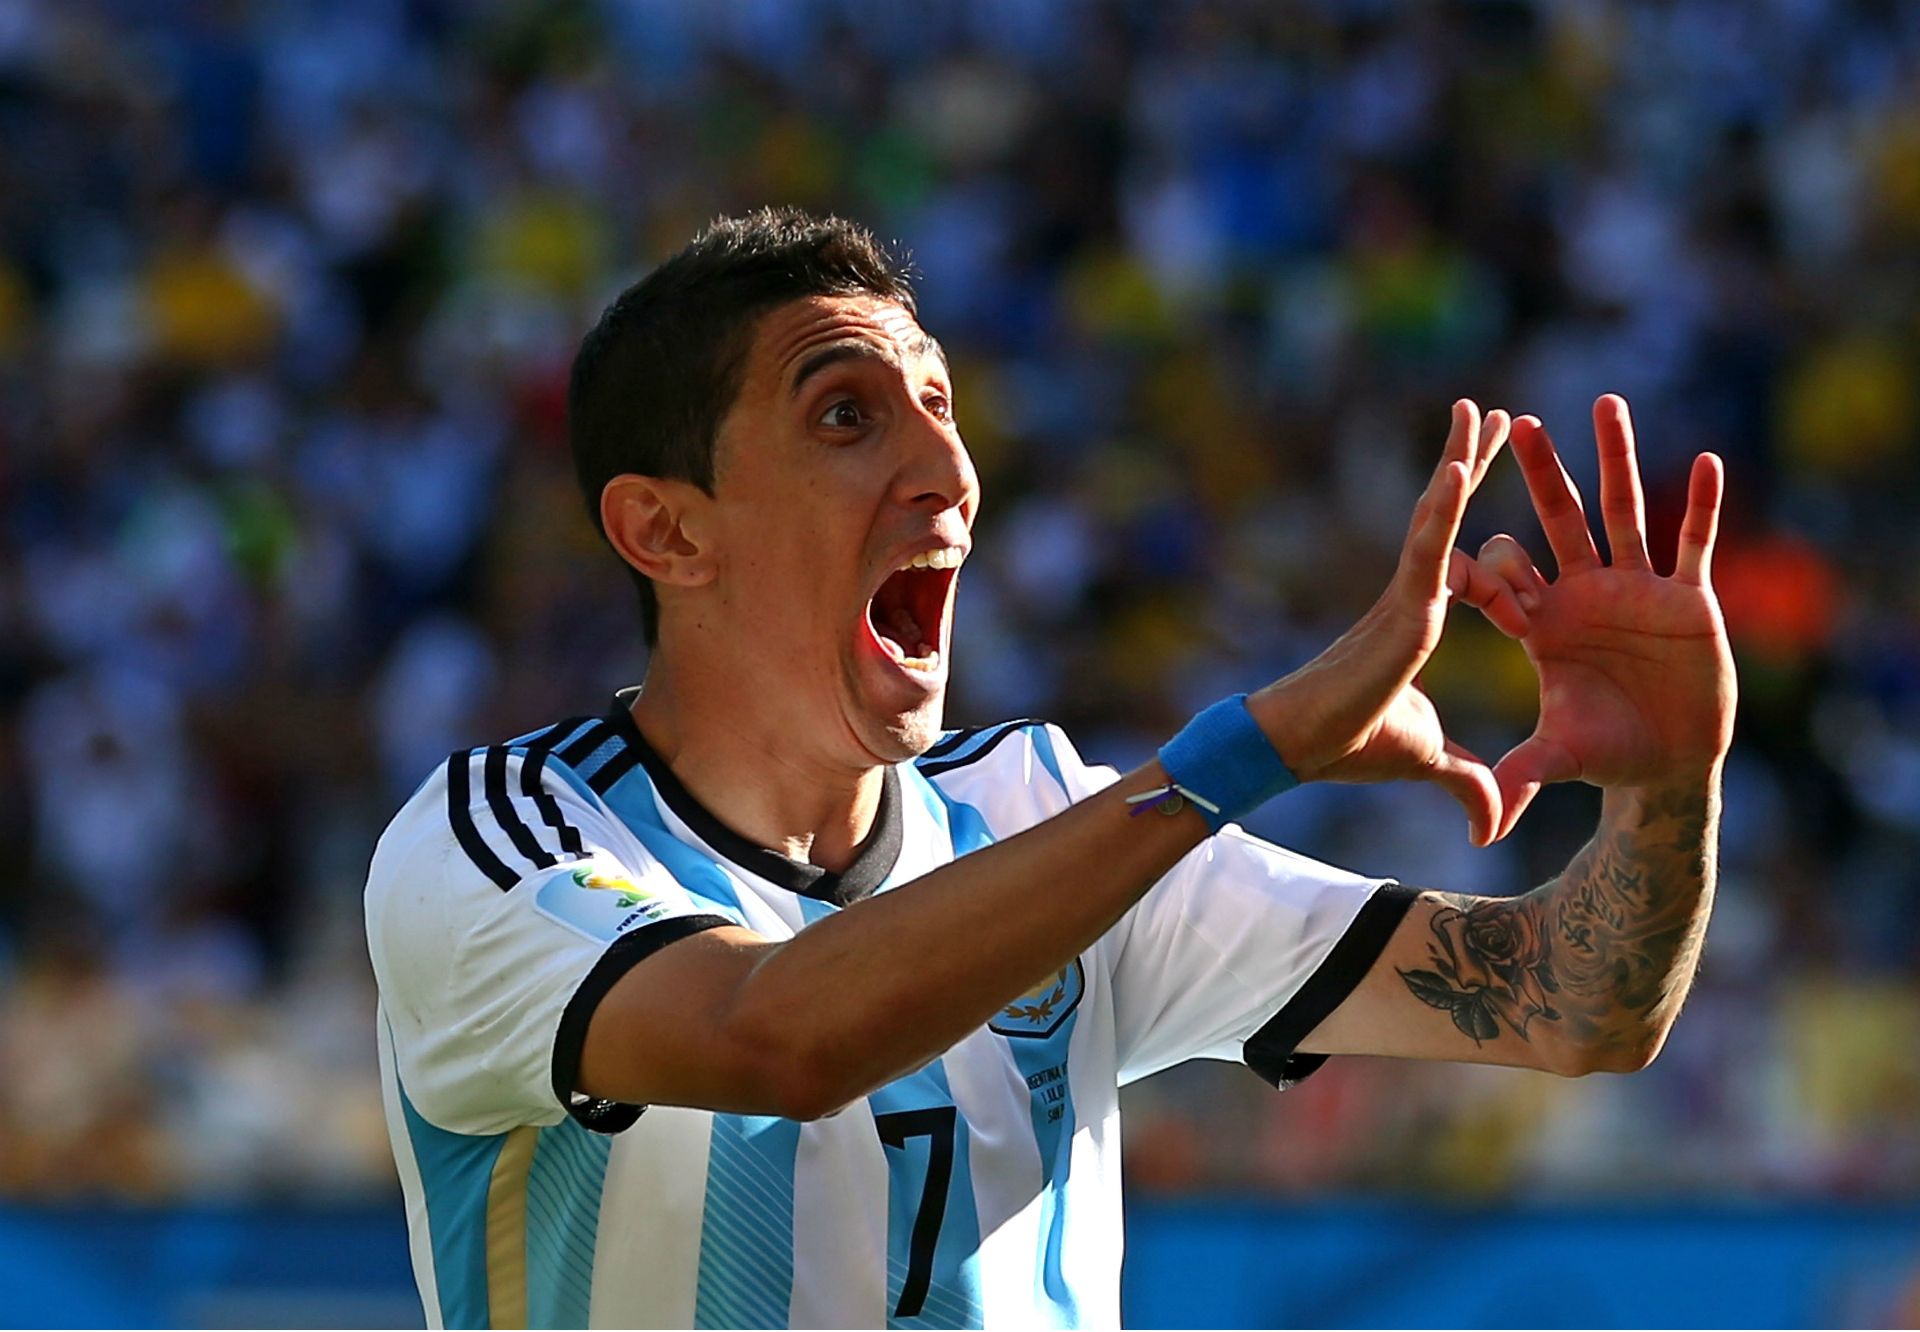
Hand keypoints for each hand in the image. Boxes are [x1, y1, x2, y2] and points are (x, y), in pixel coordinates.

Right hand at [1249, 400, 1523, 846]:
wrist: (1298, 749)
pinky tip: (1463, 461)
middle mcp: (1414, 597)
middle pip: (1447, 516)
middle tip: (1490, 413)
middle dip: (1470, 463)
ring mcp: (1406, 597)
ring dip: (1460, 460)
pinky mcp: (1400, 607)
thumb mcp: (1430, 761)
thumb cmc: (1348, 746)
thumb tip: (1497, 825)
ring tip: (1477, 409)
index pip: (1457, 554)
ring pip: (1437, 515)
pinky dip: (1446, 504)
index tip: (1488, 479)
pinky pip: (1429, 545)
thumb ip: (1469, 781)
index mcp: (1420, 621)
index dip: (1473, 514)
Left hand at [1476, 395, 1735, 840]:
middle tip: (1517, 423)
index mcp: (1543, 625)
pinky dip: (1701, 506)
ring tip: (1606, 405)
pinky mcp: (1688, 599)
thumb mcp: (1561, 758)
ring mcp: (1636, 590)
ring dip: (1616, 459)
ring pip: (1623, 512)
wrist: (1670, 762)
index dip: (1482, 568)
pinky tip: (1707, 462)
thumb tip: (1484, 822)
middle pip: (1558, 521)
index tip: (1456, 548)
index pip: (1502, 579)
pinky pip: (1694, 543)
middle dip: (1539, 474)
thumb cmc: (1608, 752)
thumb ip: (1522, 775)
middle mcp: (1584, 595)